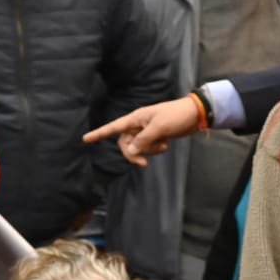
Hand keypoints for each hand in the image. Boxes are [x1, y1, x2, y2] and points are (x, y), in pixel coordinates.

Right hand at [82, 98, 199, 167]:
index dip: (99, 134)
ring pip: (138, 147)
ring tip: (163, 144)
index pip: (113, 127)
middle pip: (125, 143)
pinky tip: (166, 143)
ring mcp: (147, 131)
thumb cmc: (176, 116)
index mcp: (136, 118)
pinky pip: (149, 148)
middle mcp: (138, 125)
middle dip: (133, 154)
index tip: (85, 139)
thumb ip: (143, 140)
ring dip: (149, 151)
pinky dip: (156, 149)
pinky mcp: (155, 136)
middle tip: (144, 163)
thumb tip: (130, 151)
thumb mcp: (159, 128)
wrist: (194, 115)